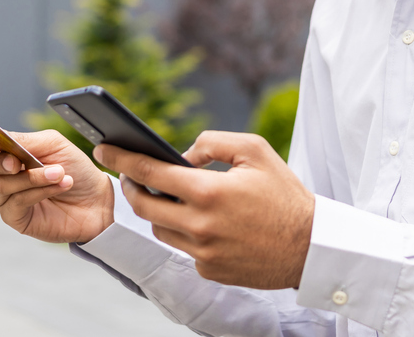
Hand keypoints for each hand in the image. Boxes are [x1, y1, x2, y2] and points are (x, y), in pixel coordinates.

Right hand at [0, 129, 114, 243]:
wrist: (96, 198)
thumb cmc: (74, 168)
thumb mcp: (52, 145)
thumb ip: (24, 141)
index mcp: (7, 152)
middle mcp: (1, 175)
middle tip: (17, 162)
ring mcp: (6, 198)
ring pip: (2, 184)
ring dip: (34, 176)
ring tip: (60, 173)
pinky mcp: (16, 218)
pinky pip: (17, 202)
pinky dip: (40, 190)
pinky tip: (60, 185)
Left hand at [95, 131, 313, 288]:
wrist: (309, 245)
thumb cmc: (283, 192)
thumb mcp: (254, 150)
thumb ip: (212, 143)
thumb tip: (181, 154)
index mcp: (208, 191)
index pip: (150, 173)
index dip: (122, 159)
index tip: (104, 149)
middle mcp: (199, 225)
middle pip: (143, 206)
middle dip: (131, 187)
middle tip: (131, 175)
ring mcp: (202, 253)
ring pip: (159, 229)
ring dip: (157, 211)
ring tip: (166, 195)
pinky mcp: (209, 271)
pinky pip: (182, 248)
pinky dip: (183, 231)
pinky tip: (199, 220)